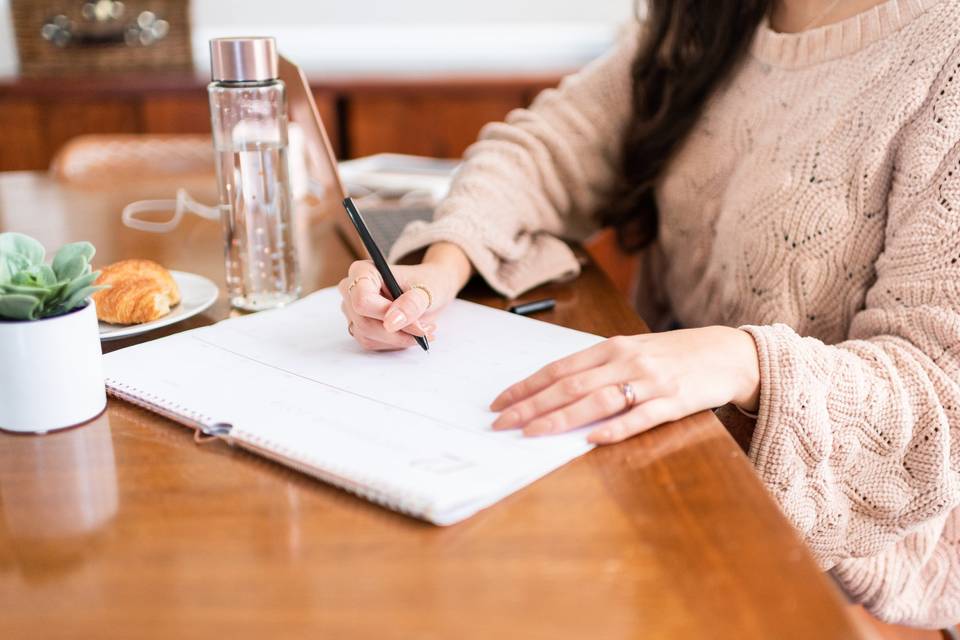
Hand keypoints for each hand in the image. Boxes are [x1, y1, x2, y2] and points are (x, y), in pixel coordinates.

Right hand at [338, 242, 471, 350]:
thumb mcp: (426, 291)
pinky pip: (372, 343)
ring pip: (367, 336)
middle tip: (425, 328)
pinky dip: (394, 342)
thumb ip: (410, 304)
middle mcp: (351, 290)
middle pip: (364, 322)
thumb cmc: (427, 283)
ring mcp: (353, 311)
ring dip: (398, 339)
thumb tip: (391, 323)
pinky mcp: (358, 327)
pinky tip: (410, 333)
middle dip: (397, 331)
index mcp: (363, 271)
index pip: (362, 300)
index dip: (385, 314)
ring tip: (422, 328)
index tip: (414, 322)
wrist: (429, 290)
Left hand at [489, 326, 759, 443]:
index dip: (527, 386)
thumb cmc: (674, 354)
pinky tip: (591, 440)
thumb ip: (599, 367)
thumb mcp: (633, 350)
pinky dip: (614, 429)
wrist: (728, 353)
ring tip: (533, 433)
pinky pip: (640, 417)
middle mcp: (626, 361)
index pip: (559, 368)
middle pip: (569, 385)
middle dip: (531, 405)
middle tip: (503, 423)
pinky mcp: (674, 402)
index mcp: (612, 348)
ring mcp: (650, 381)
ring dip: (561, 418)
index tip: (500, 402)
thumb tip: (557, 388)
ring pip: (596, 401)